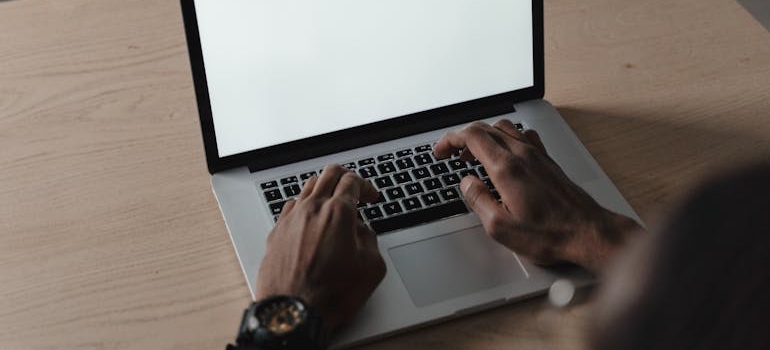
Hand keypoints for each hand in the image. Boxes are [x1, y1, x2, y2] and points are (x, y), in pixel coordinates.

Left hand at [255, 165, 385, 333]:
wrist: (294, 312)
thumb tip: (362, 232)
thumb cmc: (329, 294)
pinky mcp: (277, 232)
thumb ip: (370, 240)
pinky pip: (292, 206)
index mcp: (338, 213)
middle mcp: (312, 210)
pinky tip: (310, 218)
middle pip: (328, 174)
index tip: (370, 196)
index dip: (366, 185)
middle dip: (345, 177)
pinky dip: (305, 205)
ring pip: (308, 186)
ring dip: (324, 188)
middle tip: (354, 190)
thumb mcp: (371, 267)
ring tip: (333, 202)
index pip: (352, 181)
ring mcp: (291, 219)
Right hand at [434, 120, 641, 272]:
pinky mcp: (547, 161)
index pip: (472, 136)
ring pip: (504, 128)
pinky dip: (505, 138)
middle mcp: (522, 155)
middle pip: (485, 128)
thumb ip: (478, 200)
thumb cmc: (550, 234)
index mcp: (507, 168)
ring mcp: (537, 155)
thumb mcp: (500, 227)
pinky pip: (522, 136)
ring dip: (483, 136)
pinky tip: (504, 154)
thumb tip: (466, 183)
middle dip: (462, 138)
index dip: (450, 140)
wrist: (588, 233)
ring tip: (473, 155)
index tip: (440, 150)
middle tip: (450, 153)